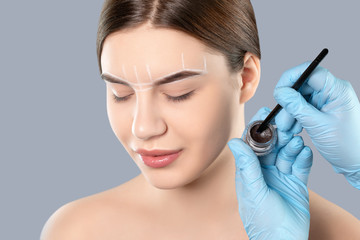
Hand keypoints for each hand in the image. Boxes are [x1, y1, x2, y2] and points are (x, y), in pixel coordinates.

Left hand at [228, 108, 312, 239]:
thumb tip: (234, 142)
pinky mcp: (296, 183)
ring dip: (292, 145)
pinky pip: (301, 166)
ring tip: (295, 138)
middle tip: (286, 121)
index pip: (252, 145)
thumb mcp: (253, 190)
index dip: (257, 129)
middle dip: (278, 134)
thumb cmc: (261, 220)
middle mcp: (265, 171)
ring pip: (287, 153)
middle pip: (272, 146)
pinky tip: (304, 151)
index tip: (263, 113)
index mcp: (250, 171)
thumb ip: (247, 166)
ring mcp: (281, 176)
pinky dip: (303, 158)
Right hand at [274, 63, 359, 188]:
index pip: (310, 71)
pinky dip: (294, 117)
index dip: (291, 78)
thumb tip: (280, 92)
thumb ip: (297, 107)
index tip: (278, 93)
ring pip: (298, 97)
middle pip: (301, 86)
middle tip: (281, 121)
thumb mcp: (318, 126)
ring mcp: (326, 100)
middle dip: (288, 102)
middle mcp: (331, 91)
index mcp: (337, 90)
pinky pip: (301, 107)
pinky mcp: (320, 110)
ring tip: (287, 129)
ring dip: (289, 112)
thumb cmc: (346, 145)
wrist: (357, 162)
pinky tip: (293, 129)